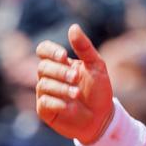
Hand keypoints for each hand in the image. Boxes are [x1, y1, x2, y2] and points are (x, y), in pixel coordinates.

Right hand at [35, 24, 114, 144]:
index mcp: (59, 63)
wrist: (102, 118)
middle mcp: (49, 77)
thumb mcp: (96, 66)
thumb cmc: (99, 90)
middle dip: (60, 72)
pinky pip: (45, 102)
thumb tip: (73, 27)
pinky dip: (58, 102)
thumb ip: (84, 47)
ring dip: (62, 88)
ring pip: (43, 85)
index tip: (64, 56)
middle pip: (43, 67)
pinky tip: (71, 106)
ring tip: (77, 94)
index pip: (43, 50)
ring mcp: (45, 93)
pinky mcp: (45, 110)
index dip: (50, 51)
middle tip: (76, 78)